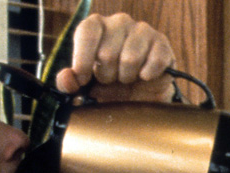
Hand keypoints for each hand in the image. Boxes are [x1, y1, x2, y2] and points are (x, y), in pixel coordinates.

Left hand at [54, 13, 174, 102]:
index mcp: (96, 26)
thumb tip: (67, 79)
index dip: (83, 59)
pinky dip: (148, 76)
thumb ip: (70, 82)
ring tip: (127, 78)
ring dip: (127, 77)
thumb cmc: (111, 84)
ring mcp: (142, 30)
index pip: (87, 32)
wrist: (142, 94)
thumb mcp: (87, 86)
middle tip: (111, 79)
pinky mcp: (162, 43)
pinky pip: (154, 61)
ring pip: (130, 59)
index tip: (83, 79)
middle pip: (107, 52)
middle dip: (108, 75)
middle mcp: (119, 22)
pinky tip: (145, 77)